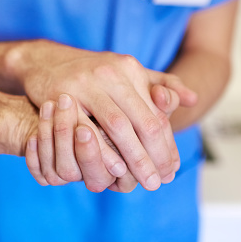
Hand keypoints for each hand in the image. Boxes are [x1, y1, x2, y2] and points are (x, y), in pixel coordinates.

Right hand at [10, 40, 194, 189]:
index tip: (172, 167)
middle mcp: (111, 73)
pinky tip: (114, 169)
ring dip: (135, 159)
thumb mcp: (127, 73)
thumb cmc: (92, 73)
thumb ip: (161, 85)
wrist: (47, 61)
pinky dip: (103, 152)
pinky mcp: (63, 96)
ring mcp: (86, 83)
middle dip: (156, 156)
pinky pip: (86, 130)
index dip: (167, 143)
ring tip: (145, 180)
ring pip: (119, 127)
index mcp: (130, 68)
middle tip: (161, 181)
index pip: (156, 113)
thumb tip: (193, 99)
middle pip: (143, 121)